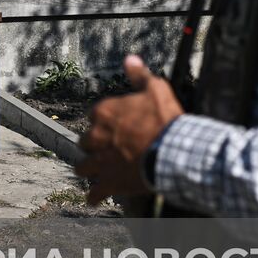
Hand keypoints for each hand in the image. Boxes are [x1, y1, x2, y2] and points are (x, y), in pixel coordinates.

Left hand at [76, 55, 183, 204]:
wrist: (174, 151)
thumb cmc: (165, 120)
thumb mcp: (156, 89)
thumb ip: (139, 75)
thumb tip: (130, 59)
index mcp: (103, 112)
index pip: (94, 116)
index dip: (105, 122)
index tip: (115, 126)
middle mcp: (96, 136)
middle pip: (86, 142)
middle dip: (94, 146)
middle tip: (106, 150)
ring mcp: (100, 162)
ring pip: (83, 167)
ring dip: (89, 169)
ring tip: (95, 172)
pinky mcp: (108, 183)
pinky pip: (94, 192)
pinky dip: (95, 196)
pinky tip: (95, 198)